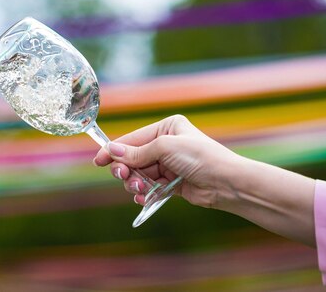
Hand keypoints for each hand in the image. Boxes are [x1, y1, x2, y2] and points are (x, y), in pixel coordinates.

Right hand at [93, 115, 243, 207]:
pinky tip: (144, 198)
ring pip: (139, 174)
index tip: (98, 161)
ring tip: (139, 189)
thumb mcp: (165, 148)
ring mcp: (168, 164)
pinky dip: (144, 194)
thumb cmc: (201, 157)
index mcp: (166, 128)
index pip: (133, 139)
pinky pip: (149, 187)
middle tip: (123, 177)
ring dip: (135, 183)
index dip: (114, 150)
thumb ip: (137, 152)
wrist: (226, 183)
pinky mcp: (171, 183)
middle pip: (133, 158)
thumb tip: (112, 150)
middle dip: (126, 169)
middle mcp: (166, 144)